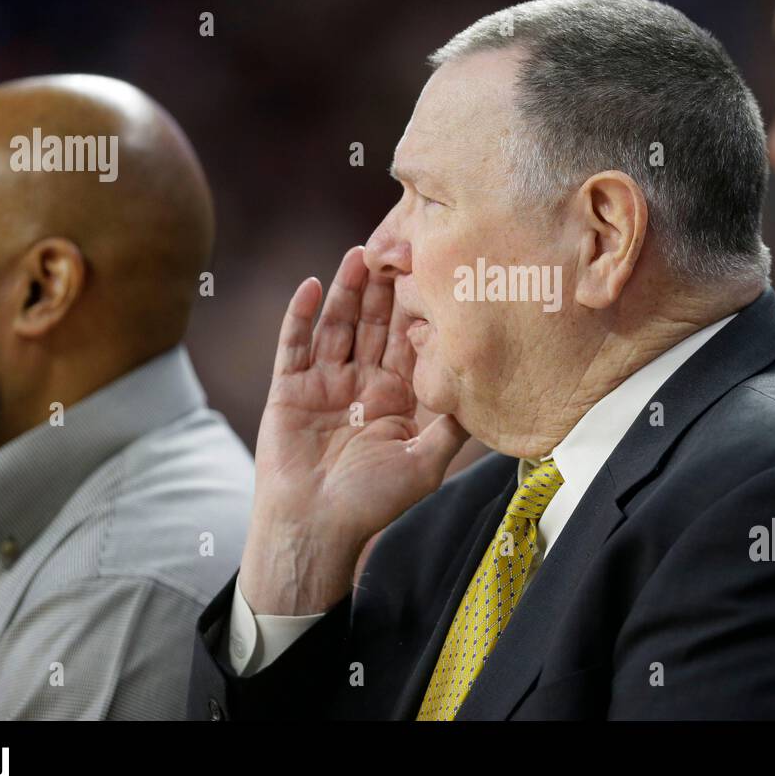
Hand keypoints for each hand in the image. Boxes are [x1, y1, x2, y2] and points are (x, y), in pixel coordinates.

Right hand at [239, 246, 467, 614]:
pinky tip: (312, 287)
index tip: (435, 275)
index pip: (409, 342)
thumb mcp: (425, 464)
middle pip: (375, 325)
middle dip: (385, 289)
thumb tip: (485, 393)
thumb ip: (451, 427)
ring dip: (347, 291)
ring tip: (359, 255)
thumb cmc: (371, 503)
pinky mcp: (289, 388)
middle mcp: (361, 383)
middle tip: (398, 248)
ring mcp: (323, 382)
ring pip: (338, 326)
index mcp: (395, 397)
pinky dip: (300, 316)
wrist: (315, 527)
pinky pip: (294, 345)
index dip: (420, 310)